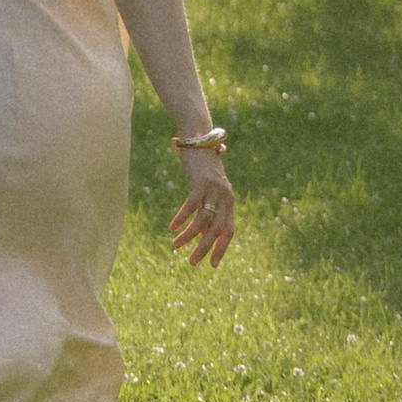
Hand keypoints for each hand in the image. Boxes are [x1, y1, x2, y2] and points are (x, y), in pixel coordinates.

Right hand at [168, 142, 233, 268]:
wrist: (198, 136)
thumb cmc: (202, 164)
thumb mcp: (208, 188)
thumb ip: (209, 208)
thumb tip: (203, 233)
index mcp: (229, 199)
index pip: (229, 231)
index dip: (221, 249)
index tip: (212, 265)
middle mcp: (225, 195)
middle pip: (216, 229)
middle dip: (204, 248)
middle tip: (192, 263)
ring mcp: (214, 188)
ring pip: (203, 220)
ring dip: (189, 236)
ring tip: (176, 246)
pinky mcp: (201, 181)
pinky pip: (191, 205)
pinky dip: (181, 218)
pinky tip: (172, 228)